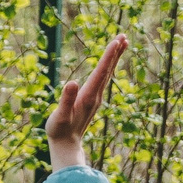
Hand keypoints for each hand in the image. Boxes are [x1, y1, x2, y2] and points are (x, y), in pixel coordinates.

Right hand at [46, 33, 129, 170]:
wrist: (66, 145)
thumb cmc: (59, 131)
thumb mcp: (60, 116)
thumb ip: (66, 100)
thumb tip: (71, 83)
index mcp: (88, 96)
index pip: (100, 72)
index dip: (108, 56)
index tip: (116, 41)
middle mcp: (95, 96)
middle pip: (108, 70)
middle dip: (115, 53)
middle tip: (123, 36)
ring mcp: (96, 98)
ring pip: (108, 74)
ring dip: (114, 58)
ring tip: (122, 43)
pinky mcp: (93, 100)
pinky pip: (103, 79)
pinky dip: (108, 67)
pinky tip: (109, 63)